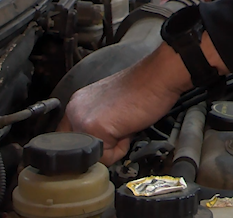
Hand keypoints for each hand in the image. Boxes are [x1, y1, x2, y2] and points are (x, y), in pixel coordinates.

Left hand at [60, 31, 227, 163]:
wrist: (158, 76)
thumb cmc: (143, 89)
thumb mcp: (110, 107)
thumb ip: (97, 123)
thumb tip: (98, 147)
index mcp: (77, 104)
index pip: (74, 140)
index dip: (96, 142)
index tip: (111, 132)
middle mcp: (74, 110)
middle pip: (84, 151)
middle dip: (105, 145)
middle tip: (121, 125)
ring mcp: (81, 119)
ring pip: (95, 155)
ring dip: (114, 146)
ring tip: (126, 124)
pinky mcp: (94, 127)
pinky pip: (106, 157)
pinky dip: (121, 148)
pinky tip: (129, 126)